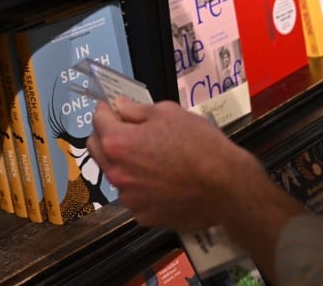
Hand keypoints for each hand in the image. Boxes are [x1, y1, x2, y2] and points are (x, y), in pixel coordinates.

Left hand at [87, 98, 253, 229]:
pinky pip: (134, 196)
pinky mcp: (143, 216)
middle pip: (96, 147)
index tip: (117, 107)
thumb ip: (137, 110)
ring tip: (153, 159)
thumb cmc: (199, 143)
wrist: (226, 186)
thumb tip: (119, 107)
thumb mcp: (169, 112)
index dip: (107, 109)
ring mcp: (129, 198)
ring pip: (115, 173)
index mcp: (117, 143)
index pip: (98, 118)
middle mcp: (115, 172)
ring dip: (124, 163)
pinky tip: (164, 182)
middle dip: (107, 134)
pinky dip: (142, 187)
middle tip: (129, 130)